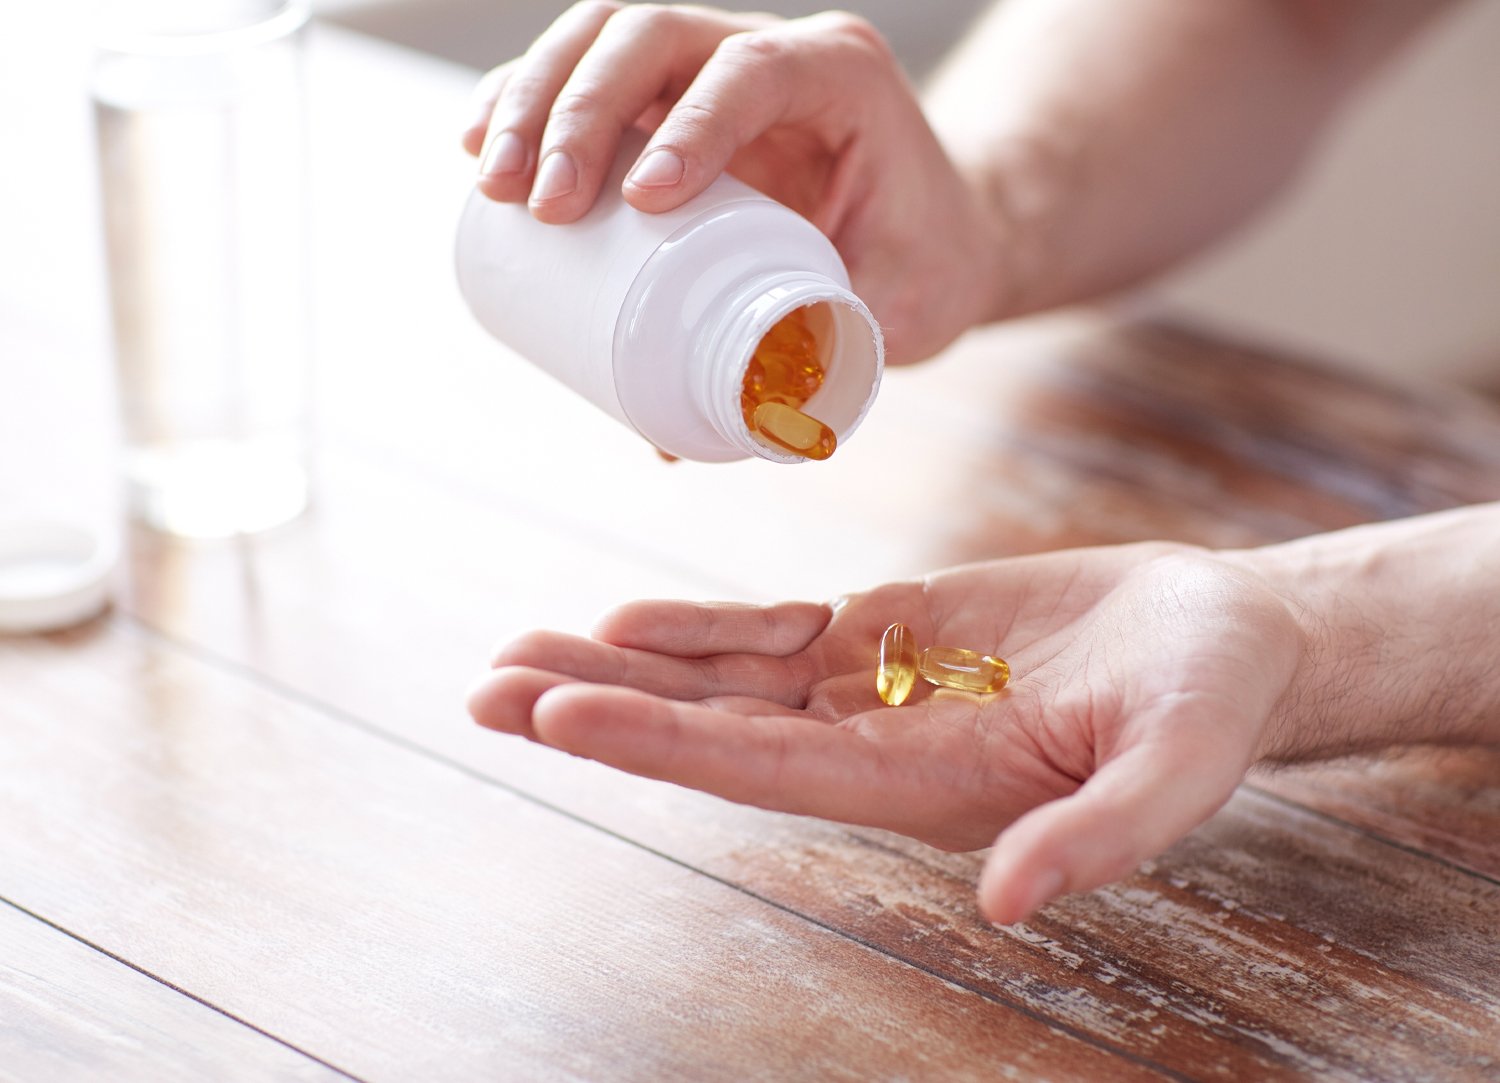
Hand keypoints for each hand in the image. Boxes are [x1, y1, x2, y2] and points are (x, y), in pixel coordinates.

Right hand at [459, 1, 1008, 364]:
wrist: (943, 229)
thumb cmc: (927, 266)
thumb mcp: (898, 311)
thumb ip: (802, 372)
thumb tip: (671, 445)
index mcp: (843, 79)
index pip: (753, 72)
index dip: (692, 124)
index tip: (640, 201)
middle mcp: (774, 51)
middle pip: (655, 36)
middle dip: (582, 110)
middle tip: (542, 203)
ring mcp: (717, 62)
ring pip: (607, 37)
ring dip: (535, 96)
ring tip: (493, 180)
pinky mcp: (676, 95)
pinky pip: (590, 68)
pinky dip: (530, 94)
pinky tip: (483, 140)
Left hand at [468, 543, 1302, 922]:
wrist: (1219, 640)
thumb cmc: (1210, 703)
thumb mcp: (1180, 765)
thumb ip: (1101, 834)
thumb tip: (1013, 900)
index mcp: (923, 785)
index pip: (762, 769)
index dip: (659, 741)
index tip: (559, 713)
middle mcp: (873, 746)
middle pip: (709, 732)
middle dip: (598, 708)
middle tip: (484, 690)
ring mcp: (872, 689)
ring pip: (720, 680)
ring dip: (620, 663)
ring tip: (515, 649)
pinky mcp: (887, 632)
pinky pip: (771, 630)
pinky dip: (697, 626)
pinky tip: (628, 616)